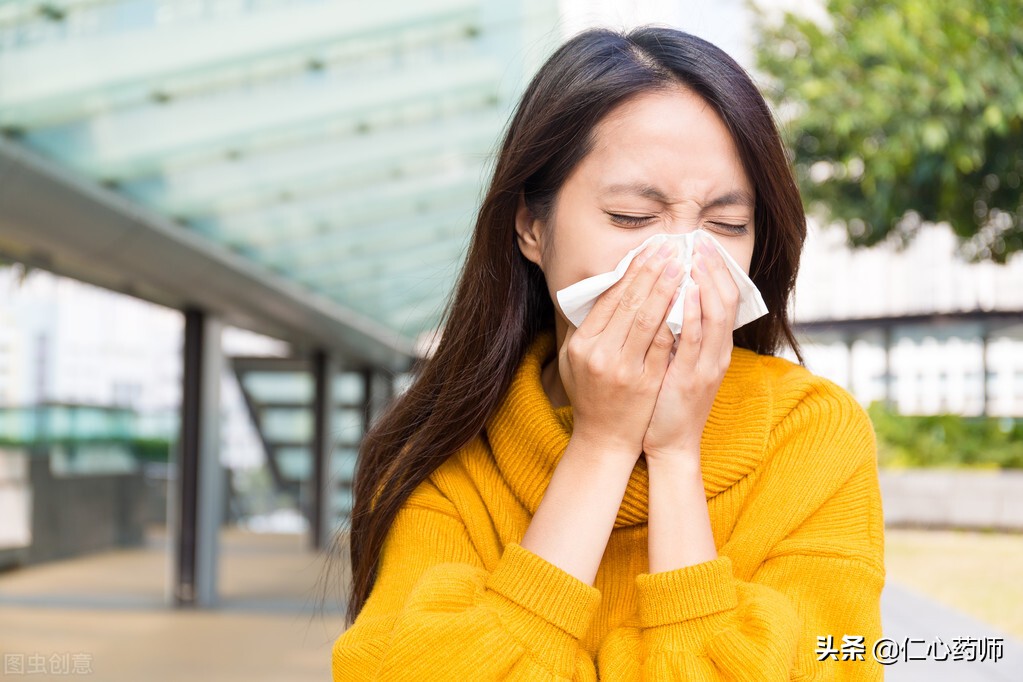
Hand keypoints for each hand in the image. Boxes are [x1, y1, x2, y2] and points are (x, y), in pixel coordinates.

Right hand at [560, 240, 686, 461]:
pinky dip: (676, 320)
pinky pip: (664, 345)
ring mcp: (623, 369)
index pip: (609, 298)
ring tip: (681, 265)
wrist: (604, 440)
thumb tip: (604, 289)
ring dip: (667, 288)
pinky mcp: (646, 383)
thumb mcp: (572, 360)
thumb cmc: (590, 395)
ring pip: (649, 319)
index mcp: (582, 344)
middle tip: (670, 248)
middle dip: (652, 271)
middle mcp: (600, 354)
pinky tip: (688, 300)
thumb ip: (586, 327)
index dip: (631, 271)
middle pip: (630, 303)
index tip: (648, 250)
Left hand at [643, 237, 739, 463]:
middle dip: (713, 269)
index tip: (702, 246)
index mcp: (714, 348)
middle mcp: (716, 353)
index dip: (716, 271)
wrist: (670, 444)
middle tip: (700, 241)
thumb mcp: (679, 362)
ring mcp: (706, 366)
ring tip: (694, 256)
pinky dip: (693, 314)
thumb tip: (667, 298)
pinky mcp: (691, 379)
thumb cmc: (668, 402)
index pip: (723, 300)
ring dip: (705, 283)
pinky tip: (686, 293)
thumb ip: (679, 333)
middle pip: (724, 301)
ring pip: (714, 316)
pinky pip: (694, 341)